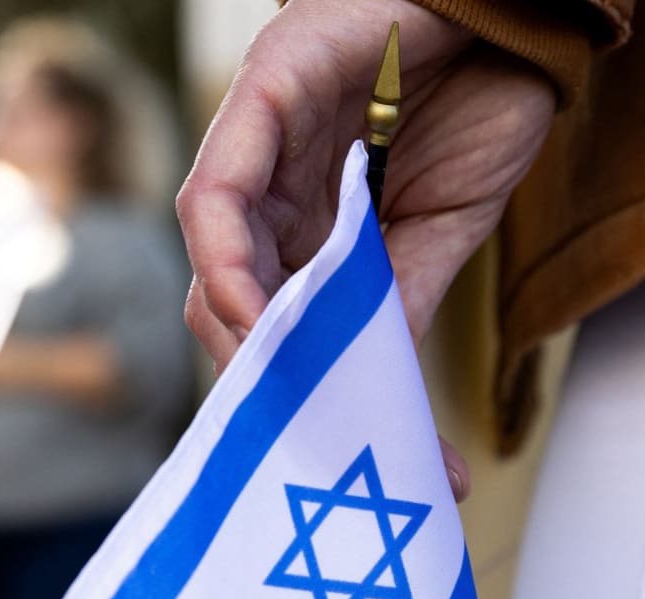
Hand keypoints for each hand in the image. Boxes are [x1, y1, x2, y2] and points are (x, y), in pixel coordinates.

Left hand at [177, 0, 555, 501]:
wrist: (521, 15)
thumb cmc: (481, 102)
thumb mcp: (439, 225)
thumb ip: (391, 296)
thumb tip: (360, 384)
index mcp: (305, 213)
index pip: (261, 303)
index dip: (276, 366)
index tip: (307, 424)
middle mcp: (267, 182)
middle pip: (223, 286)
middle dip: (256, 360)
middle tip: (293, 421)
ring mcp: (255, 137)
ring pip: (210, 249)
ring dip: (239, 325)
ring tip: (284, 383)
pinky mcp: (262, 92)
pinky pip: (216, 193)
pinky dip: (229, 260)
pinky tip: (260, 314)